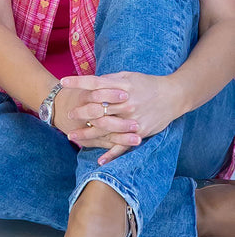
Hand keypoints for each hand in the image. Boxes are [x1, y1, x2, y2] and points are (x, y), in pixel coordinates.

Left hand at [60, 71, 181, 164]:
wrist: (173, 96)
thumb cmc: (147, 84)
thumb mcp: (128, 76)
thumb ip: (110, 80)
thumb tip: (91, 82)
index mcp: (121, 86)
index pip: (95, 83)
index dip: (78, 82)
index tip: (63, 82)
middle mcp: (125, 102)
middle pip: (98, 108)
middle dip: (81, 112)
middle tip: (68, 114)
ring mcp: (132, 119)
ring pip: (106, 128)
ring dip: (88, 134)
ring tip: (72, 137)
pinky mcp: (140, 132)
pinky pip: (124, 145)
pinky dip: (112, 154)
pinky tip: (99, 160)